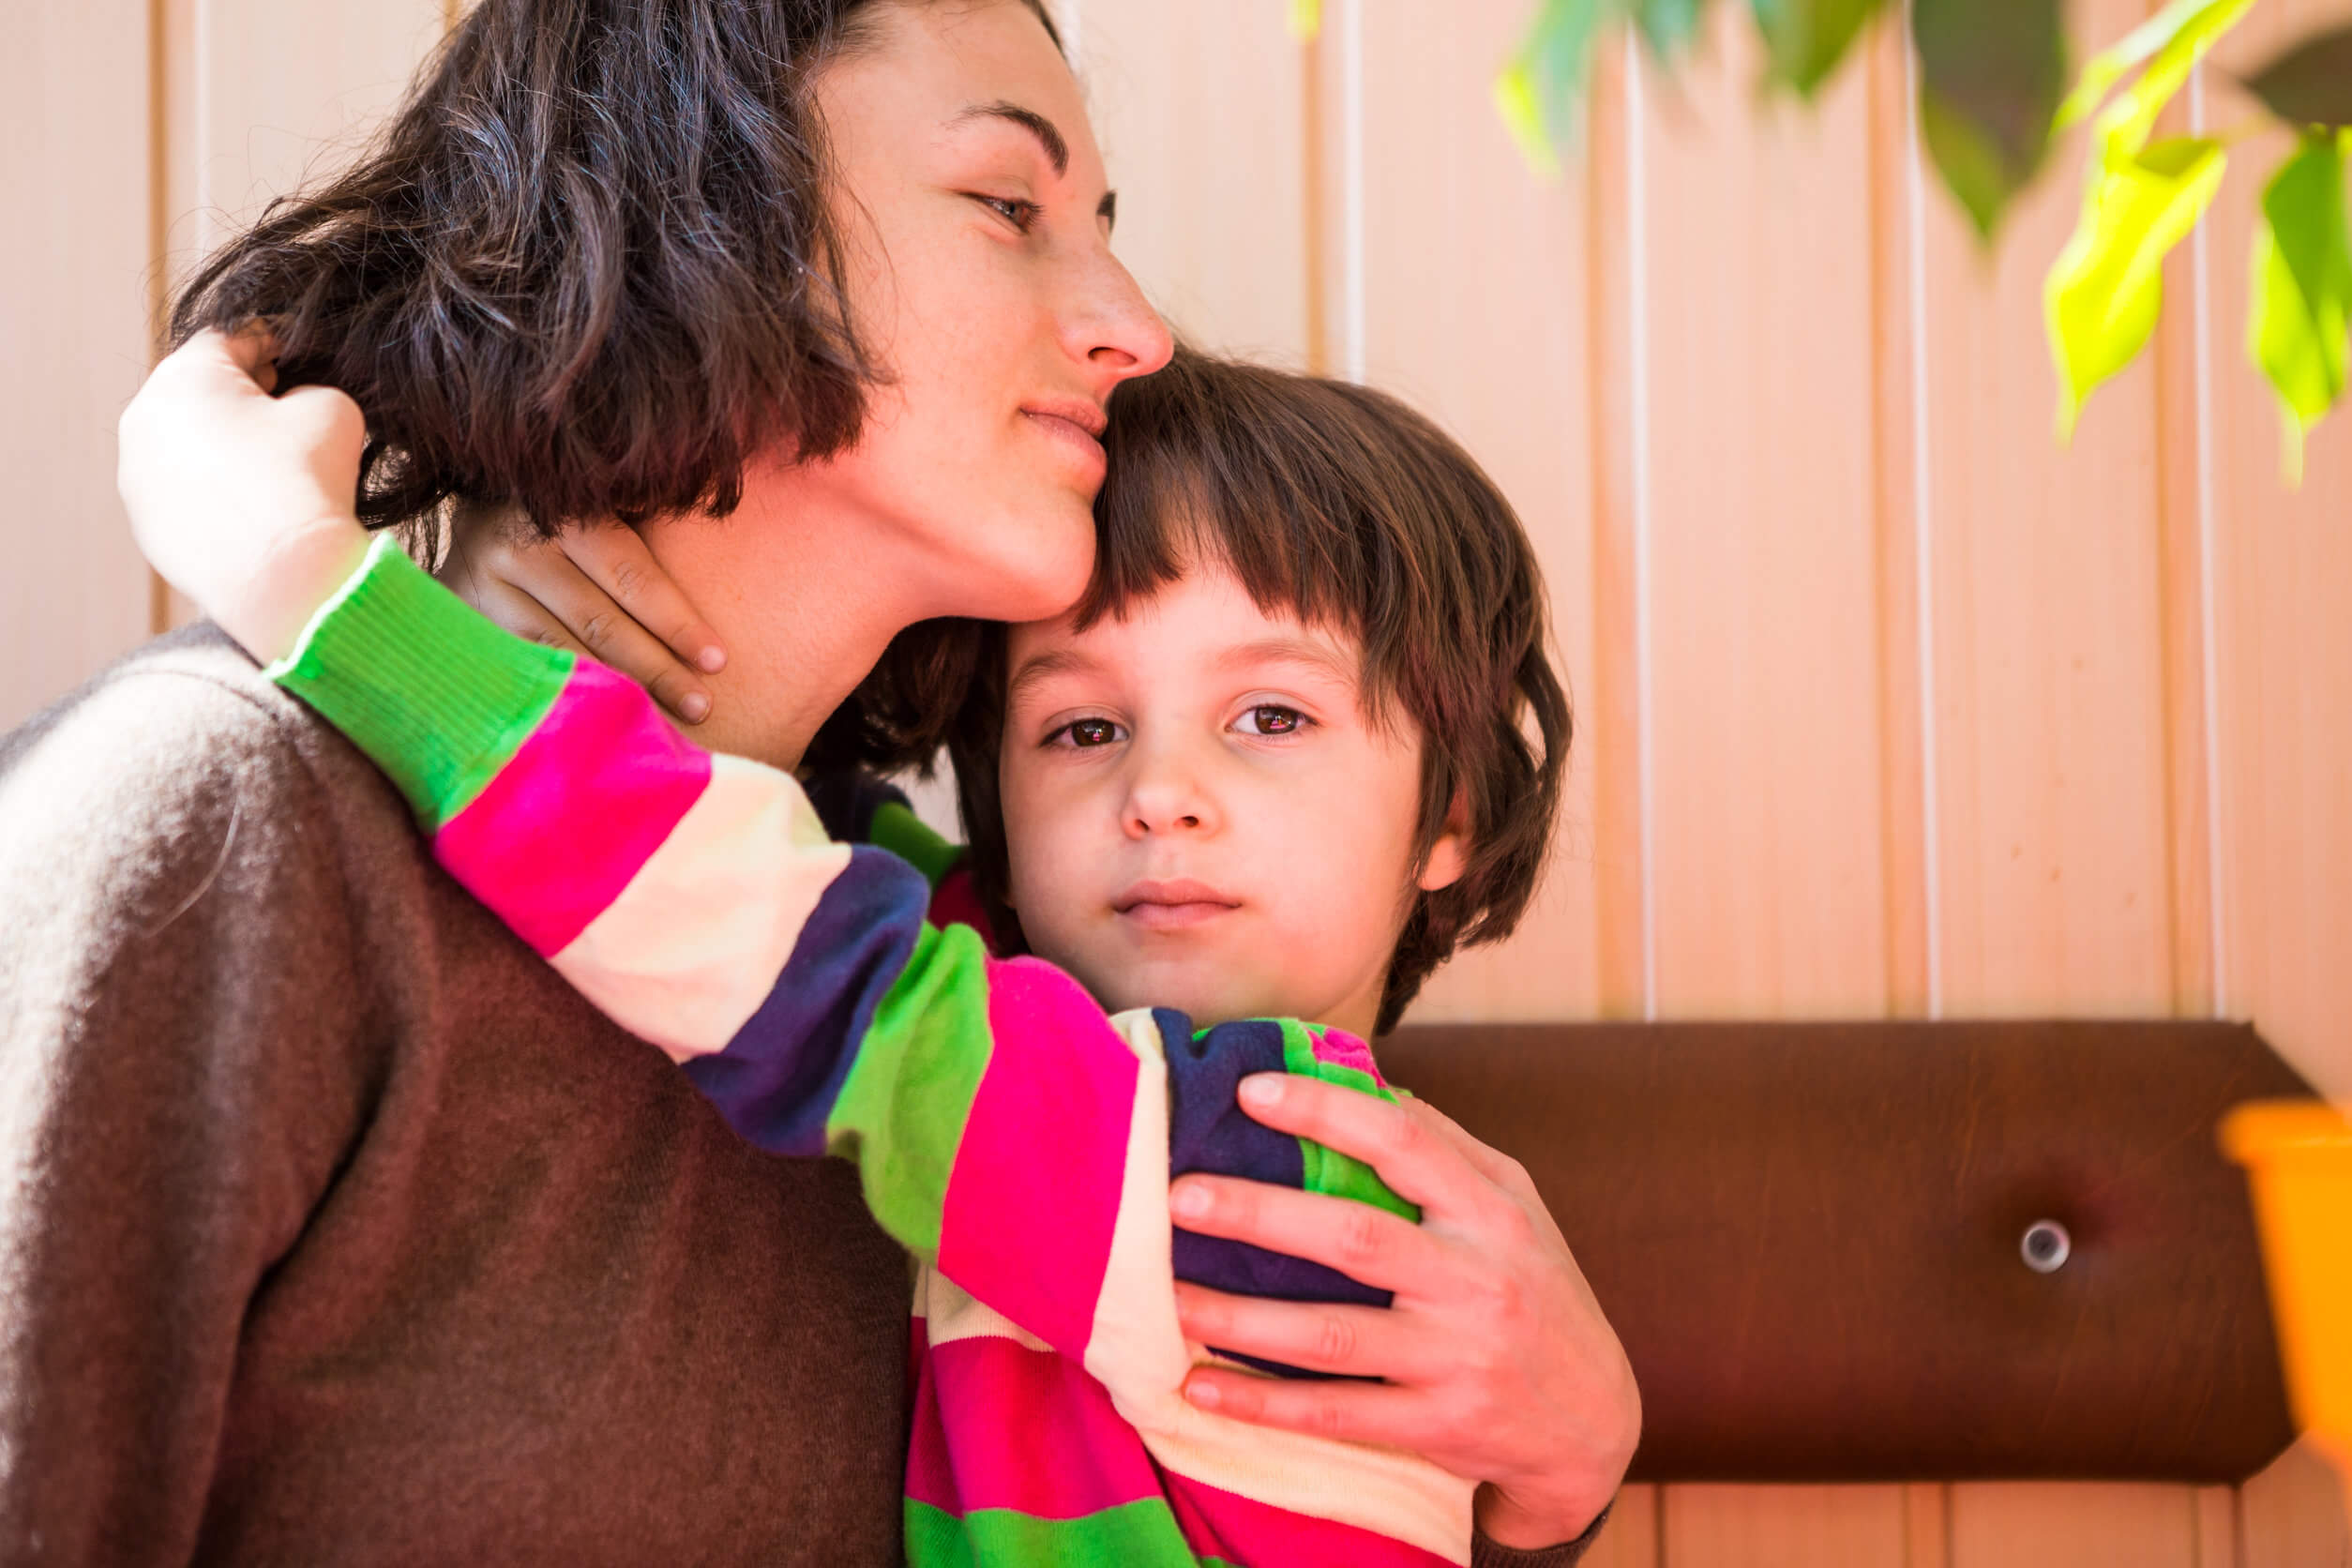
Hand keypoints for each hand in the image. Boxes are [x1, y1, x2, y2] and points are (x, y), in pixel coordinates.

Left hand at [118, 326, 371, 661]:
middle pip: (196, 390)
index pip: (228, 339)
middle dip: (239, 397)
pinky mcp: (145, 522)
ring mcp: (137, 474)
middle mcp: (145, 418)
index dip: (268, 347)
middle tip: (284, 417)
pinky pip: (180, 489)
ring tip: (270, 470)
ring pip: (183, 442)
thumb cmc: (304, 482)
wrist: (283, 576)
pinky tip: (253, 509)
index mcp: (186, 375)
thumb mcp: (333, 408)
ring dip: (221, 444)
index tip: (295, 364)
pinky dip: (211, 490)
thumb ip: (310, 388)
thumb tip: (293, 404)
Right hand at [440, 507, 726, 723]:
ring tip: (663, 723)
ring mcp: (480, 586)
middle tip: (702, 706)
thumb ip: (639, 536)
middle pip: (600, 621)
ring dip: (616, 691)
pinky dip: (566, 694)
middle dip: (657, 669)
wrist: (473, 513)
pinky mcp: (459, 620)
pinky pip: (521, 668)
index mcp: (562, 509)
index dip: (676, 622)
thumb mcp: (597, 506)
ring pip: (560, 652)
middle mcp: (516, 545)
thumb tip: (713, 600)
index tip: (717, 662)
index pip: (630, 575)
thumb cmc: (563, 513)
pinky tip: (600, 718)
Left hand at [1169, 1077, 1639, 1549]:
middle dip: (1258, 1213)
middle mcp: (1475, 1282)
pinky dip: (1261, 1403)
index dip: (1326, 1111)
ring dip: (1237, 1316)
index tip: (1250, 1091)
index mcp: (1493, 1212)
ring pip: (1330, 1335)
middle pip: (1354, 1238)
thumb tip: (1361, 1080)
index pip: (1405, 1143)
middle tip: (1177, 1194)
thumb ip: (1445, 1146)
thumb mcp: (1516, 1207)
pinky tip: (1197, 1384)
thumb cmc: (1536, 1290)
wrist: (1593, 1422)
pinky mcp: (1436, 1427)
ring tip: (1163, 1294)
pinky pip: (1334, 1413)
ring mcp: (1455, 1360)